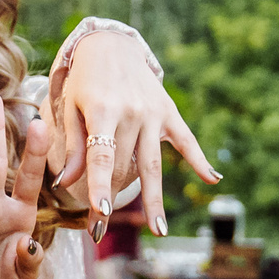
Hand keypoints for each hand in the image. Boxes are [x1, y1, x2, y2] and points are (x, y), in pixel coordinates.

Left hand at [54, 30, 218, 240]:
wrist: (111, 46)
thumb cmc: (84, 81)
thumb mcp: (71, 107)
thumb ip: (75, 146)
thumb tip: (65, 184)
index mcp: (103, 109)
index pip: (101, 155)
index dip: (100, 185)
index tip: (100, 212)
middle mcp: (132, 112)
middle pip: (125, 166)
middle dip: (113, 201)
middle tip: (100, 232)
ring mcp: (154, 113)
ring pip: (154, 164)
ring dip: (155, 199)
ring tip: (159, 230)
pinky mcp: (169, 113)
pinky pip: (186, 140)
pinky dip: (200, 159)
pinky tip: (213, 179)